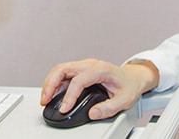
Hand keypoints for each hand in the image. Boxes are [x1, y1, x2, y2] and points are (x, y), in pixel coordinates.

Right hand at [41, 58, 159, 120]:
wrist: (133, 78)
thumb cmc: (129, 86)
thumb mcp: (124, 100)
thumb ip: (109, 108)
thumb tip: (93, 113)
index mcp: (101, 69)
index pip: (79, 80)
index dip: (69, 95)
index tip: (65, 109)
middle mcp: (90, 65)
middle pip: (63, 68)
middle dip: (51, 84)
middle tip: (45, 100)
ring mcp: (84, 66)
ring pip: (60, 69)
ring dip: (50, 82)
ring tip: (45, 98)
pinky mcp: (81, 70)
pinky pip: (63, 73)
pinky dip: (55, 83)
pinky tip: (52, 94)